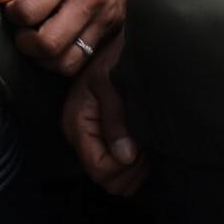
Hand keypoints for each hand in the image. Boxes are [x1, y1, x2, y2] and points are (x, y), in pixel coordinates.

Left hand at [0, 0, 146, 74]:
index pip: (26, 12)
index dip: (12, 14)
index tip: (14, 7)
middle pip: (47, 45)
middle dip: (25, 44)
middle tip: (23, 31)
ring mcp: (104, 17)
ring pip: (68, 62)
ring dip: (46, 60)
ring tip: (40, 40)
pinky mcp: (115, 28)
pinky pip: (89, 61)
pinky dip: (69, 62)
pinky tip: (61, 44)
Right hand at [60, 35, 146, 196]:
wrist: (122, 43)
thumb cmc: (116, 55)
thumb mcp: (112, 78)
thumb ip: (116, 117)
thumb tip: (125, 156)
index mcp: (77, 124)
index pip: (99, 168)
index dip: (123, 166)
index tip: (142, 148)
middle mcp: (82, 138)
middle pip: (108, 181)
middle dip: (131, 170)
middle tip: (147, 145)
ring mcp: (95, 141)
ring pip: (116, 181)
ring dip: (136, 169)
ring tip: (147, 143)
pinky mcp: (108, 141)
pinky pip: (122, 170)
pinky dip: (138, 165)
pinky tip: (146, 145)